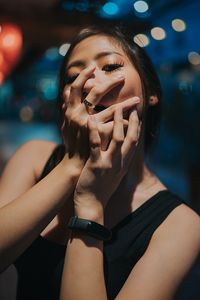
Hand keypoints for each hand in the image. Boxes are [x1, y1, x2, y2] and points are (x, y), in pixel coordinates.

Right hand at [61, 65, 131, 168]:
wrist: (75, 164)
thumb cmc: (71, 143)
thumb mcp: (65, 125)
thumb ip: (66, 108)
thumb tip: (66, 91)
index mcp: (70, 111)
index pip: (76, 87)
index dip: (84, 75)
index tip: (94, 67)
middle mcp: (79, 115)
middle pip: (96, 92)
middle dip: (110, 82)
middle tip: (122, 76)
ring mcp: (91, 125)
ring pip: (112, 109)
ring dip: (126, 104)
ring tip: (137, 100)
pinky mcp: (101, 135)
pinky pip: (116, 124)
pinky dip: (125, 121)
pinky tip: (134, 120)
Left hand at [74, 99, 140, 218]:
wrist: (92, 205)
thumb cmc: (101, 189)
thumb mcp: (114, 174)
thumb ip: (118, 161)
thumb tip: (118, 149)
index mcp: (124, 164)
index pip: (134, 143)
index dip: (137, 128)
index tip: (138, 116)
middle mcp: (120, 163)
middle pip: (131, 138)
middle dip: (133, 121)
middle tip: (132, 106)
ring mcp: (109, 163)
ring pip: (117, 139)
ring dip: (118, 122)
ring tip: (116, 107)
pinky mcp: (96, 165)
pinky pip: (96, 145)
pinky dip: (94, 131)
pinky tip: (91, 120)